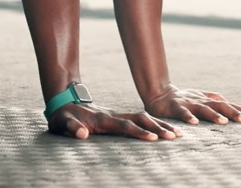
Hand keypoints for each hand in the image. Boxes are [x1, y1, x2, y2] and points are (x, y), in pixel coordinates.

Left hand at [47, 103, 177, 140]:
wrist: (64, 101)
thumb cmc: (63, 117)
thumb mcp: (63, 122)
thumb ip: (72, 128)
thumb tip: (82, 134)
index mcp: (102, 119)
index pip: (124, 126)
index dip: (138, 132)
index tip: (153, 139)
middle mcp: (113, 115)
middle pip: (140, 119)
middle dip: (158, 127)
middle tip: (175, 136)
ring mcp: (117, 115)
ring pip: (143, 117)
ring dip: (160, 124)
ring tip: (177, 133)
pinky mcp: (118, 118)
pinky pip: (140, 119)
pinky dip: (154, 123)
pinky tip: (165, 129)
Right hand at [144, 85, 240, 124]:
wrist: (158, 93)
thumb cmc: (182, 99)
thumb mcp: (200, 98)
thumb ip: (213, 99)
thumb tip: (230, 102)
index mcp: (207, 100)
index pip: (227, 104)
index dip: (240, 109)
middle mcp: (200, 101)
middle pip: (219, 105)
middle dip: (232, 112)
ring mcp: (188, 104)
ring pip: (203, 109)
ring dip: (213, 115)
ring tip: (224, 122)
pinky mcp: (175, 108)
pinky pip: (182, 113)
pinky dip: (188, 117)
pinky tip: (194, 123)